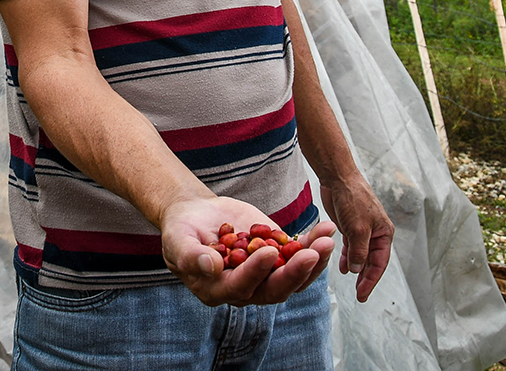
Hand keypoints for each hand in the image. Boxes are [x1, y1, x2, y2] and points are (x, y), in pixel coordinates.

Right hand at [160, 195, 335, 306]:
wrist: (196, 216)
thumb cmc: (181, 231)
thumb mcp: (178, 242)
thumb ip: (192, 256)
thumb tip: (212, 267)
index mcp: (219, 290)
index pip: (242, 286)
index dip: (257, 271)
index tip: (269, 251)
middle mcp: (247, 289)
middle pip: (276, 289)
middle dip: (296, 272)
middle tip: (311, 253)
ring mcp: (266, 274)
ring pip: (295, 277)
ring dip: (313, 260)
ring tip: (326, 239)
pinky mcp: (278, 256)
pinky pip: (300, 255)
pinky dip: (314, 243)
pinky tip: (326, 229)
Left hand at [319, 174, 392, 302]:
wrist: (338, 177)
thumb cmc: (352, 199)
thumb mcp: (357, 228)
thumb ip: (359, 251)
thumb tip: (358, 270)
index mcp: (384, 233)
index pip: (380, 263)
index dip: (371, 280)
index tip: (363, 295)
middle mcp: (376, 232)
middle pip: (372, 261)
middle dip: (366, 278)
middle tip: (359, 295)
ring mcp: (363, 229)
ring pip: (361, 255)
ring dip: (357, 269)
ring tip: (352, 284)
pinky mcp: (350, 226)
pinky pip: (351, 246)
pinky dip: (348, 257)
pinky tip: (344, 267)